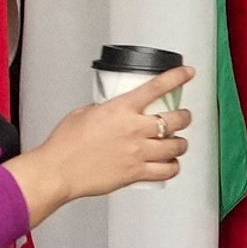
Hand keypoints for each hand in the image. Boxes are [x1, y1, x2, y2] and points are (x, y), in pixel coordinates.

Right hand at [14, 61, 196, 217]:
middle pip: (176, 120)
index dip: (177, 77)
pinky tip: (170, 165)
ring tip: (178, 143)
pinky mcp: (136, 174)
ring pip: (176, 146)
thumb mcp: (85, 113)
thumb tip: (115, 112)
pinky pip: (167, 171)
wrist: (58, 170)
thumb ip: (106, 110)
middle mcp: (135, 129)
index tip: (188, 73)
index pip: (157, 87)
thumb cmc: (66, 143)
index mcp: (121, 109)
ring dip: (181, 143)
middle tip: (183, 117)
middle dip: (184, 117)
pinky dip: (172, 167)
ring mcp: (138, 153)